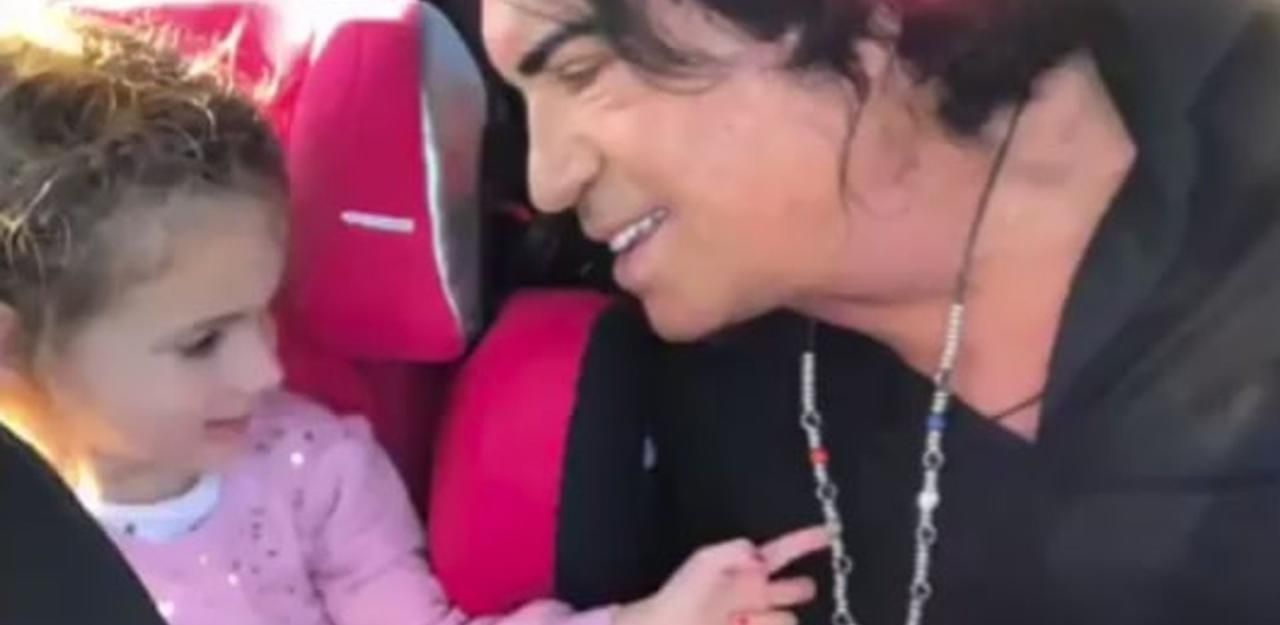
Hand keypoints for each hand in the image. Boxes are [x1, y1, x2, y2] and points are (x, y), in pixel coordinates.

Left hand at [614, 526, 828, 624]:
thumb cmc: (681, 598)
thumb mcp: (705, 563)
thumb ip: (735, 552)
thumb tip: (761, 560)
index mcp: (745, 574)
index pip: (781, 554)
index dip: (805, 542)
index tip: (830, 531)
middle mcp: (755, 598)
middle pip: (793, 590)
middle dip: (797, 589)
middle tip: (798, 589)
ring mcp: (756, 623)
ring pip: (787, 620)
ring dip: (768, 620)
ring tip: (739, 620)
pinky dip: (766, 624)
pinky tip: (744, 624)